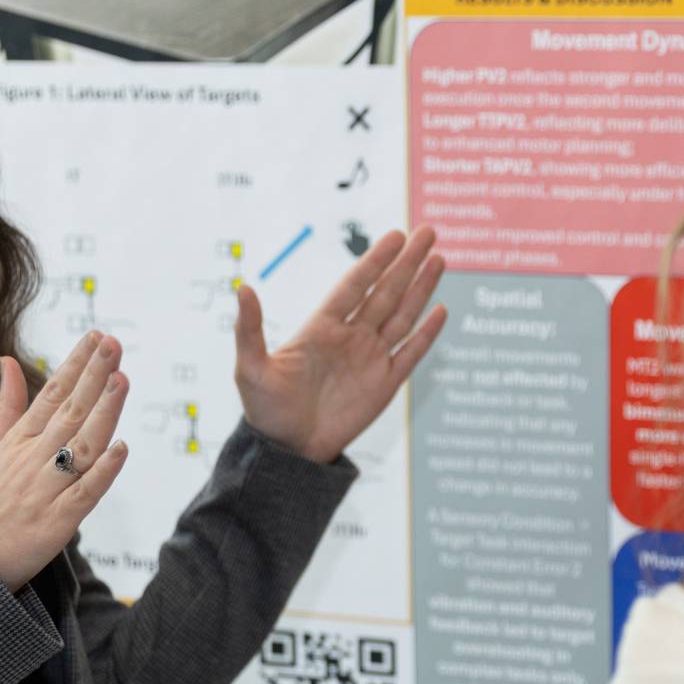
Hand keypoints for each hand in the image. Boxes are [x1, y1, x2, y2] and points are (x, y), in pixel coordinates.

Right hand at [0, 333, 131, 586]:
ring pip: (80, 446)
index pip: (51, 394)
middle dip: (94, 376)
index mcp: (17, 441)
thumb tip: (9, 361)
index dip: (75, 364)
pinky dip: (103, 471)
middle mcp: (32, 461)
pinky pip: (84, 493)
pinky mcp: (58, 522)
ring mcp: (45, 490)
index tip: (97, 338)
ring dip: (104, 413)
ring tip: (122, 381)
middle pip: (69, 412)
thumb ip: (5, 405)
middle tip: (114, 345)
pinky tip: (121, 448)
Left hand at [234, 228, 446, 464]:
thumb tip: (242, 288)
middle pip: (385, 292)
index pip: (355, 285)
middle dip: (407, 262)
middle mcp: (350, 336)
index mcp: (321, 327)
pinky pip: (409, 353)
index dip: (376, 261)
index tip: (395, 236)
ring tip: (438, 258)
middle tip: (428, 232)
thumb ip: (249, 329)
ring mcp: (370, 358)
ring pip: (402, 316)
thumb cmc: (265, 410)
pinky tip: (441, 310)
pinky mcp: (384, 385)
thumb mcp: (250, 369)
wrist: (288, 451)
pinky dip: (426, 333)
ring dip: (421, 288)